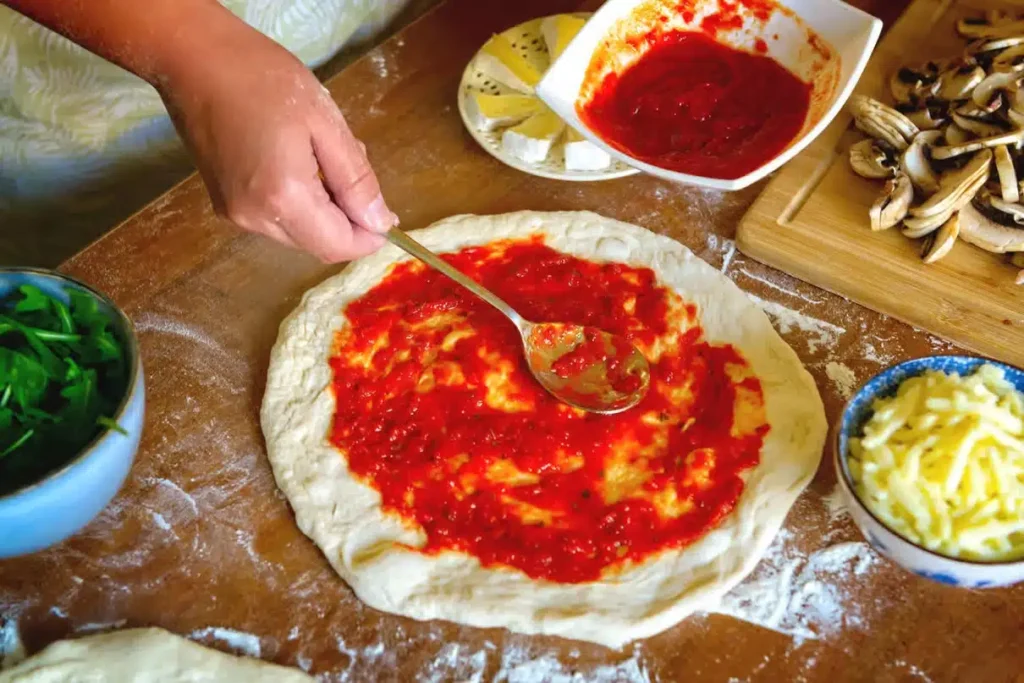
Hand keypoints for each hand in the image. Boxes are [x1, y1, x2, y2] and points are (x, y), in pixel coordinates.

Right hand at [156, 17, 396, 261]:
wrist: (194, 60)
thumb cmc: (263, 79)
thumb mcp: (325, 124)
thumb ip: (356, 180)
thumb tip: (379, 223)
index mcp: (284, 198)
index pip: (338, 246)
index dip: (368, 238)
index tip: (385, 214)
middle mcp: (256, 218)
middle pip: (318, 244)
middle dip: (347, 220)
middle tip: (350, 167)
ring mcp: (235, 214)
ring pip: (299, 234)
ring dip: (324, 211)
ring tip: (320, 157)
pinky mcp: (225, 205)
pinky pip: (276, 220)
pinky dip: (299, 204)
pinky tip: (296, 161)